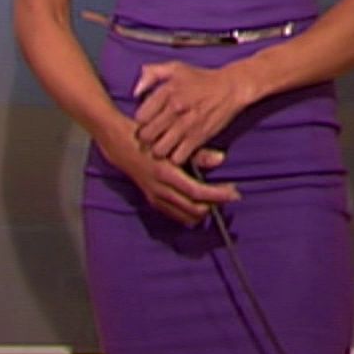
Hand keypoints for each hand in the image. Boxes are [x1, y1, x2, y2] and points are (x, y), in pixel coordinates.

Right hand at [96, 130, 238, 226]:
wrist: (119, 143)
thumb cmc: (147, 137)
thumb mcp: (171, 141)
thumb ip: (197, 153)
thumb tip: (221, 159)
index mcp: (165, 173)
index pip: (196, 192)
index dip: (217, 195)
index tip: (234, 194)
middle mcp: (159, 189)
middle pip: (192, 208)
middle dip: (213, 205)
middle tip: (228, 194)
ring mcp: (154, 197)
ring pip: (184, 216)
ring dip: (202, 211)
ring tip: (215, 199)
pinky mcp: (151, 200)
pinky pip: (174, 214)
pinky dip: (188, 213)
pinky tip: (198, 204)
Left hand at [131, 60, 253, 164]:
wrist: (230, 88)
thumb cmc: (201, 78)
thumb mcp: (175, 67)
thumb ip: (151, 74)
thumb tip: (136, 92)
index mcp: (167, 92)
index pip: (140, 117)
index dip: (140, 121)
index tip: (146, 121)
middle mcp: (175, 109)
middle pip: (147, 136)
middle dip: (146, 138)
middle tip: (152, 136)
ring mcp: (187, 126)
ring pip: (160, 149)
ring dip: (159, 149)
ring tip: (162, 144)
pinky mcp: (199, 138)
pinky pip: (178, 157)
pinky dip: (175, 157)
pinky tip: (177, 149)